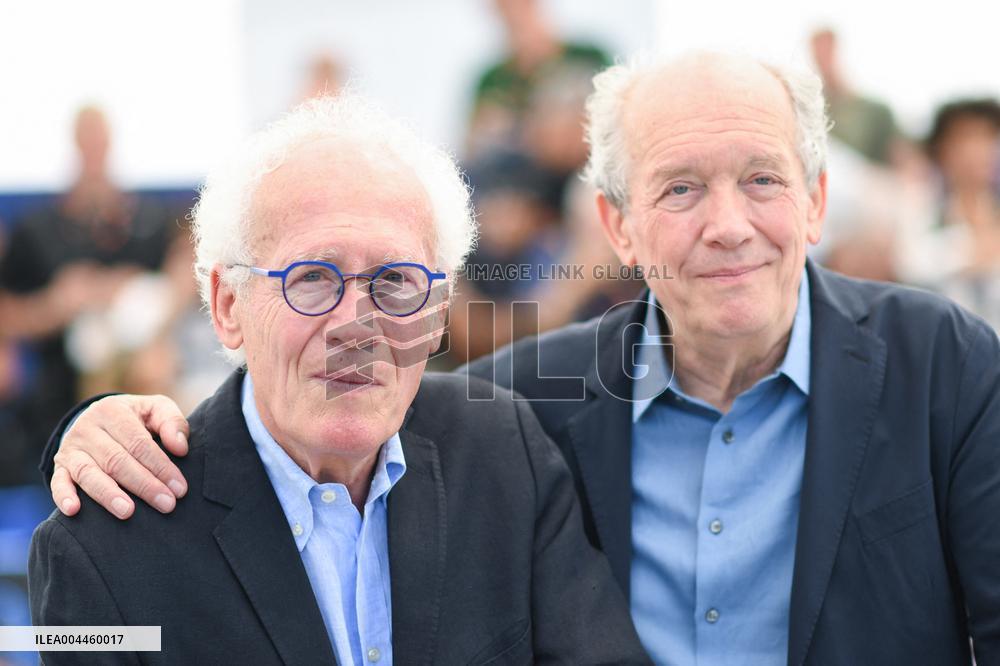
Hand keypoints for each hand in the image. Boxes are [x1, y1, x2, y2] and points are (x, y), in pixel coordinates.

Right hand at [52, 394, 190, 518]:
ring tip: (128, 512)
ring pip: (89, 473)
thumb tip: (180, 448)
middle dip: (144, 485)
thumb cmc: (137, 418)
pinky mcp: (60, 466)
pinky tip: (74, 511)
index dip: (161, 467)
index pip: (139, 443)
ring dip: (108, 494)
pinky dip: (64, 496)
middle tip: (166, 504)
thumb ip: (172, 422)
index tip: (179, 489)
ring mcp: (71, 448)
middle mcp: (88, 428)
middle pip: (117, 461)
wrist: (99, 417)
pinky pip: (58, 482)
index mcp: (113, 411)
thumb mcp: (156, 409)